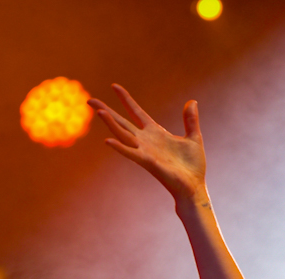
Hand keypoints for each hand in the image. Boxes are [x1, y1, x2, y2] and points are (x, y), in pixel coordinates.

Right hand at [89, 84, 206, 202]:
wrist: (194, 186)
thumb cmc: (193, 166)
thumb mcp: (194, 138)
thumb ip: (191, 120)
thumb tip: (192, 102)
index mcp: (155, 132)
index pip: (136, 112)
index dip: (126, 99)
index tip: (114, 86)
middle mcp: (146, 141)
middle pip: (122, 122)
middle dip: (106, 111)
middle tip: (90, 100)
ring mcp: (145, 151)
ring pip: (123, 135)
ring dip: (111, 124)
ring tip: (100, 112)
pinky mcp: (148, 163)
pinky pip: (131, 154)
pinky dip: (120, 147)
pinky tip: (108, 141)